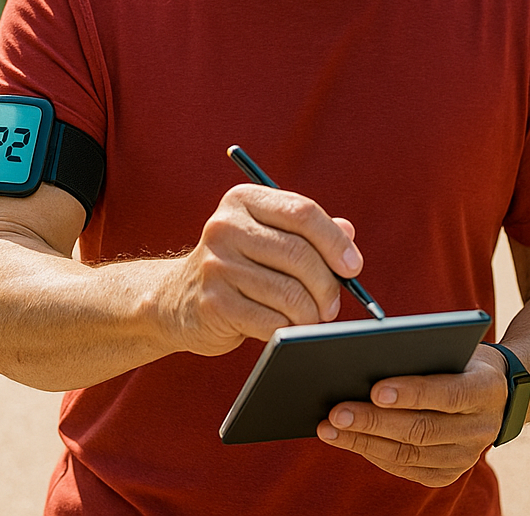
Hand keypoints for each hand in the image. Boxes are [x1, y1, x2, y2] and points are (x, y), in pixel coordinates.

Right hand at [161, 183, 360, 356]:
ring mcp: (217, 265)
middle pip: (299, 254)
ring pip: (289, 292)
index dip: (334, 241)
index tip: (353, 267)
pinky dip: (289, 328)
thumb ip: (307, 232)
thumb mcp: (267, 237)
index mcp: (243, 199)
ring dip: (311, 313)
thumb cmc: (238, 266)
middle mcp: (226, 226)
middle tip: (333, 304)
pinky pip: (271, 321)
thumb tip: (348, 233)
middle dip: (327, 285)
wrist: (176, 301)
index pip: (301, 213)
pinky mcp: (214, 303)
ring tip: (312, 318)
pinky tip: (287, 327)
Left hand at [318, 344, 507, 486]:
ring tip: (330, 429)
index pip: (448, 394)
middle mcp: (481, 427)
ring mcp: (467, 456)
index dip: (412, 393)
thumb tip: (365, 362)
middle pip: (422, 429)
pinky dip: (375, 454)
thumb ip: (421, 356)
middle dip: (374, 422)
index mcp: (486, 389)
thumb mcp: (452, 347)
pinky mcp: (450, 473)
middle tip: (336, 413)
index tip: (375, 390)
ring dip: (364, 442)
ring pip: (409, 454)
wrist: (496, 395)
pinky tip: (349, 441)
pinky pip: (407, 469)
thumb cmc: (460, 360)